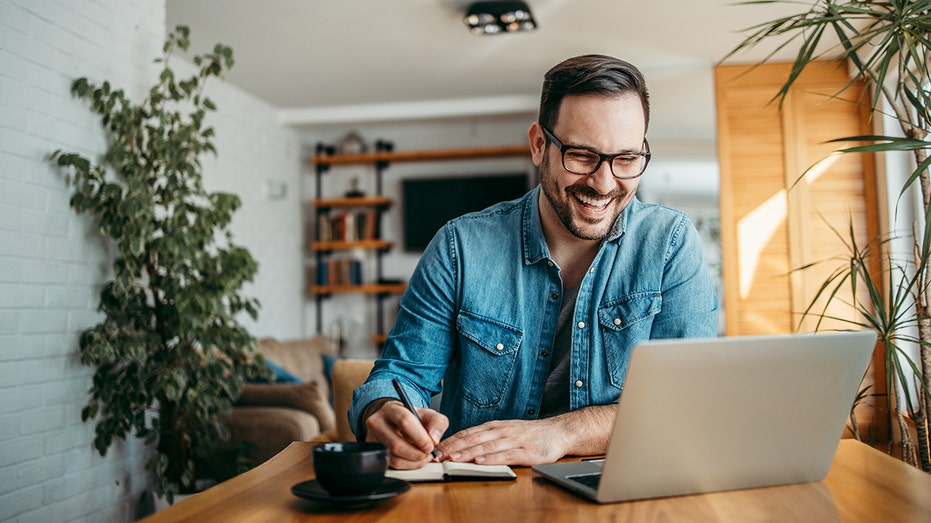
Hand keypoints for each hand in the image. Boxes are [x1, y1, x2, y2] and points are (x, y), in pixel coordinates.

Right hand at [364, 399, 447, 469]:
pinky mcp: (374, 452)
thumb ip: (437, 422)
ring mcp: (373, 439)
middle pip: (396, 444)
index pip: (404, 421)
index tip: (430, 446)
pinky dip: (407, 466)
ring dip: (413, 462)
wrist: (394, 421)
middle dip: (417, 453)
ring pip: (393, 458)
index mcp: (391, 409)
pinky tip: (414, 460)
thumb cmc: (411, 418)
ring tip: (423, 456)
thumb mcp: (428, 414)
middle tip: (428, 454)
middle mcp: (377, 423)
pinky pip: (391, 465)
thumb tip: (434, 439)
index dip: (419, 437)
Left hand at [435, 405, 616, 465]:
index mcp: (494, 427)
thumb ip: (486, 438)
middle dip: (453, 447)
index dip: (450, 441)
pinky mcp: (526, 451)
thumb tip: (462, 446)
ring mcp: (513, 441)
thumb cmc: (529, 434)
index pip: (467, 433)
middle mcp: (501, 431)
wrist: (558, 432)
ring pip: (486, 447)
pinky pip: (506, 455)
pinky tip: (481, 461)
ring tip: (453, 458)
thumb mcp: (505, 432)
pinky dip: (491, 458)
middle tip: (437, 455)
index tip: (434, 448)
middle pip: (473, 439)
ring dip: (468, 453)